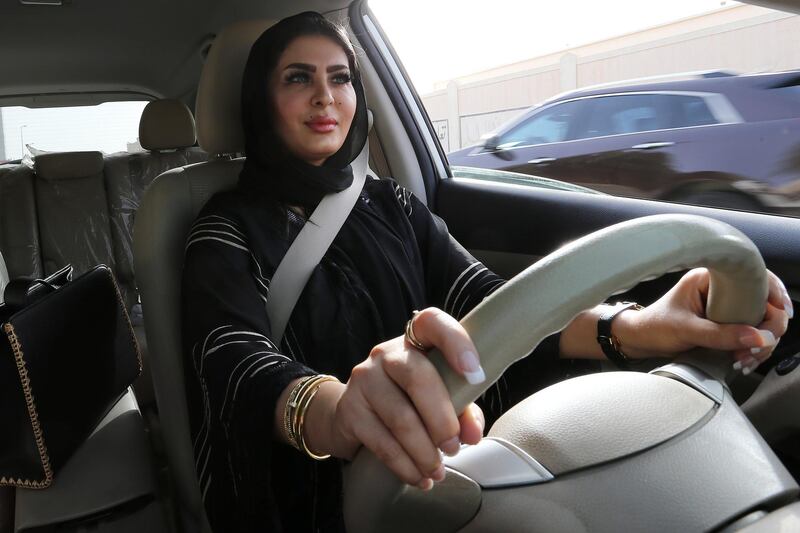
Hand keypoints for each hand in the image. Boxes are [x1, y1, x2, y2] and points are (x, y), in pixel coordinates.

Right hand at [303, 307, 484, 489]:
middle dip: (441, 419)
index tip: (475, 375)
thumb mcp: (437, 397)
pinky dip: (404, 465)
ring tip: (437, 470)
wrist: (352, 416)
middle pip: (417, 377)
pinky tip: (417, 477)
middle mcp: (386, 354)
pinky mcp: (350, 409)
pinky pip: (382, 441)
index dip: (455, 342)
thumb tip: (473, 434)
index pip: (431, 323)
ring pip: (400, 417)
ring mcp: (364, 379)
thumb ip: (461, 408)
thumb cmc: (406, 401)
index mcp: (414, 341)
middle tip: (454, 447)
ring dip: (424, 451)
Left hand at [617, 268, 791, 371]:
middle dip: (768, 329)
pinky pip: (750, 333)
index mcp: (710, 277)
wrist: (639, 340)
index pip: (753, 276)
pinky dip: (752, 348)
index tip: (783, 312)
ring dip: (761, 343)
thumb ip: (720, 335)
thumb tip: (759, 338)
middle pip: (764, 302)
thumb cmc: (654, 326)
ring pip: (761, 321)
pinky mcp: (725, 323)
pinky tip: (743, 360)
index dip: (774, 292)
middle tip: (758, 348)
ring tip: (744, 359)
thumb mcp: (686, 330)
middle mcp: (721, 288)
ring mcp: (725, 306)